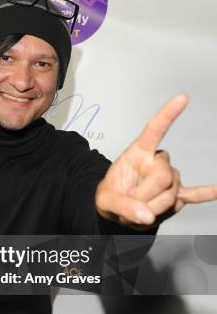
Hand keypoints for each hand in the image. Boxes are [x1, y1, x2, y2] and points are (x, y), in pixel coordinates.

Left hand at [95, 93, 216, 228]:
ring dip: (153, 208)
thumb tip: (147, 216)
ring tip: (138, 210)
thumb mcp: (106, 201)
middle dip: (144, 196)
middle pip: (162, 176)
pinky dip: (207, 193)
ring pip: (170, 195)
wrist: (117, 211)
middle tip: (130, 204)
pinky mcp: (176, 195)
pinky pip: (194, 194)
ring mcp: (169, 178)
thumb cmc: (110, 197)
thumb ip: (123, 206)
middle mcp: (157, 161)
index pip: (154, 130)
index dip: (167, 114)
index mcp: (138, 153)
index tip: (182, 98)